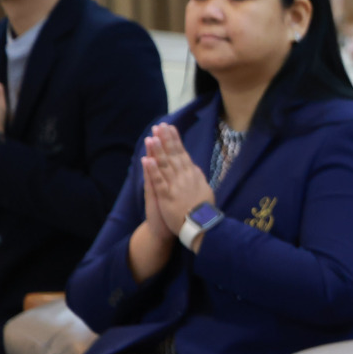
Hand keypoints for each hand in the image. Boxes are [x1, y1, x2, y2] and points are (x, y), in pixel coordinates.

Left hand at [144, 124, 214, 242]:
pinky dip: (153, 171)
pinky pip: (159, 182)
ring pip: (166, 165)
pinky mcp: (167, 197)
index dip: (175, 140)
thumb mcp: (205, 190)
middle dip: (166, 140)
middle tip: (160, 126)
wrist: (201, 227)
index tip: (170, 128)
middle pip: (174, 155)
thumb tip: (195, 168)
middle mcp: (184, 178)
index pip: (183, 153)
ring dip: (158, 151)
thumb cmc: (202, 211)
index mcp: (193, 175)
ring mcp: (175, 186)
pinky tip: (147, 160)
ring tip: (152, 137)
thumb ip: (198, 178)